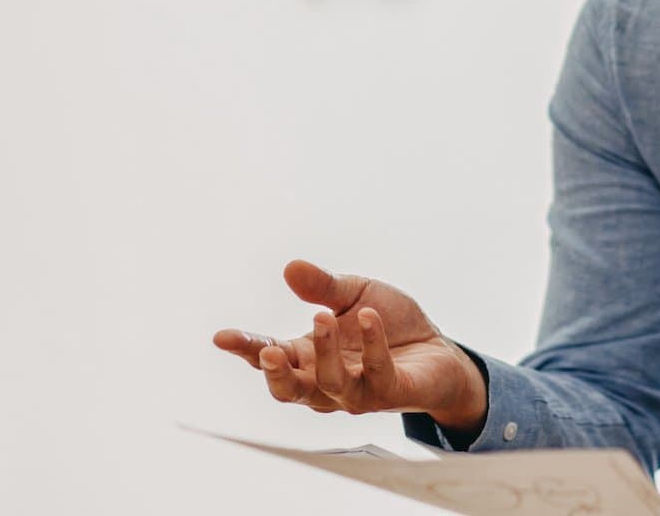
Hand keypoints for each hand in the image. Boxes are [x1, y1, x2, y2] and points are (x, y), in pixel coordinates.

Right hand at [213, 260, 489, 436]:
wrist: (438, 349)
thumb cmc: (389, 325)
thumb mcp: (354, 294)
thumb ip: (323, 286)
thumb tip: (291, 267)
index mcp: (309, 357)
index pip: (270, 356)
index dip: (246, 349)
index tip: (222, 337)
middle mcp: (326, 381)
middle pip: (289, 390)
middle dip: (275, 374)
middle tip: (269, 353)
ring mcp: (357, 392)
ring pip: (330, 386)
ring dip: (324, 353)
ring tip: (322, 318)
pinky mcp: (389, 392)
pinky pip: (376, 373)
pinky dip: (371, 344)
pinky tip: (370, 317)